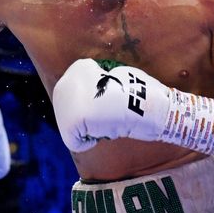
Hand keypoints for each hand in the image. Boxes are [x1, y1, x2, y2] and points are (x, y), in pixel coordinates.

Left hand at [53, 59, 213, 153]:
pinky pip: (74, 142)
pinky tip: (103, 133)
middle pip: (69, 111)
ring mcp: (65, 102)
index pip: (76, 97)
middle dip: (86, 119)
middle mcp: (66, 82)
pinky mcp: (69, 121)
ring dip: (88, 130)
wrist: (148, 104)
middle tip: (109, 117)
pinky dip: (87, 144)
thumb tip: (87, 95)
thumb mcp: (114, 77)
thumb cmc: (140, 92)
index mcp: (78, 68)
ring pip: (71, 127)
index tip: (111, 105)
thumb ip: (96, 83)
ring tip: (107, 122)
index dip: (94, 106)